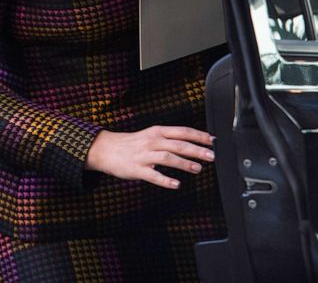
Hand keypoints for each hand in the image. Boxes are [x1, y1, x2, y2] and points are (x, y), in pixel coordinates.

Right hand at [84, 125, 215, 188]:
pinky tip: (176, 184)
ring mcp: (144, 155)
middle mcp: (152, 142)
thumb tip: (190, 143)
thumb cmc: (130, 143)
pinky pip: (153, 175)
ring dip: (184, 164)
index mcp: (156, 132)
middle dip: (196, 150)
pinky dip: (166, 180)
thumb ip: (168, 139)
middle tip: (211, 156)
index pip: (182, 131)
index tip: (212, 141)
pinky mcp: (137, 169)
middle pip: (178, 144)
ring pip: (168, 158)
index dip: (198, 136)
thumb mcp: (149, 135)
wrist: (105, 149)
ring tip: (197, 169)